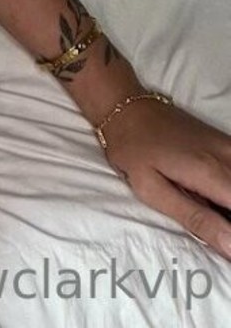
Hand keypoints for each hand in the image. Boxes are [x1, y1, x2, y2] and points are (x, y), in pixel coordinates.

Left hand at [98, 96, 230, 260]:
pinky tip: (213, 196)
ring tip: (200, 202)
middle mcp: (228, 156)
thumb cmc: (133, 150)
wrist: (125, 107)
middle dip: (227, 216)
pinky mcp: (227, 142)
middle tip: (198, 211)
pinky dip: (228, 187)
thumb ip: (196, 220)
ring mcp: (229, 146)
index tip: (222, 238)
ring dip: (227, 203)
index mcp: (211, 173)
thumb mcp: (154, 191)